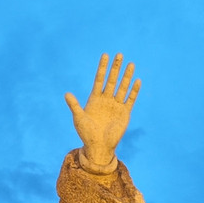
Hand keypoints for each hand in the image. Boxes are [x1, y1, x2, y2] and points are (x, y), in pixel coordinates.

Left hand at [65, 53, 140, 170]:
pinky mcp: (124, 113)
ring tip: (131, 64)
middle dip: (115, 68)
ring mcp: (116, 106)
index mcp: (95, 99)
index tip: (105, 55)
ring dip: (126, 76)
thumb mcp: (79, 119)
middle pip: (112, 80)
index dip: (102, 68)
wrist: (99, 147)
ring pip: (122, 87)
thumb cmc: (86, 134)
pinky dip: (133, 91)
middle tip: (119, 55)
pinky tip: (137, 81)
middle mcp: (106, 100)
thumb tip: (66, 94)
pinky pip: (130, 99)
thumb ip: (74, 106)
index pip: (99, 79)